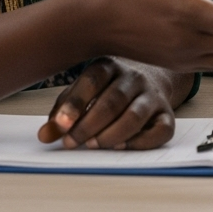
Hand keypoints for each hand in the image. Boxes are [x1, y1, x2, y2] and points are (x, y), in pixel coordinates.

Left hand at [37, 58, 178, 149]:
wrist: (149, 80)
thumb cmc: (107, 90)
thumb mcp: (81, 95)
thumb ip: (62, 113)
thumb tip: (45, 135)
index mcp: (110, 66)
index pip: (94, 79)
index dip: (76, 103)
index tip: (62, 125)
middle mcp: (134, 77)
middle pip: (114, 100)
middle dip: (89, 125)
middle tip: (72, 142)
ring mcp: (152, 95)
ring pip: (135, 115)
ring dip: (111, 135)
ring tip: (94, 145)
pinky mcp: (167, 114)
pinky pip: (160, 129)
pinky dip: (140, 142)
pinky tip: (121, 146)